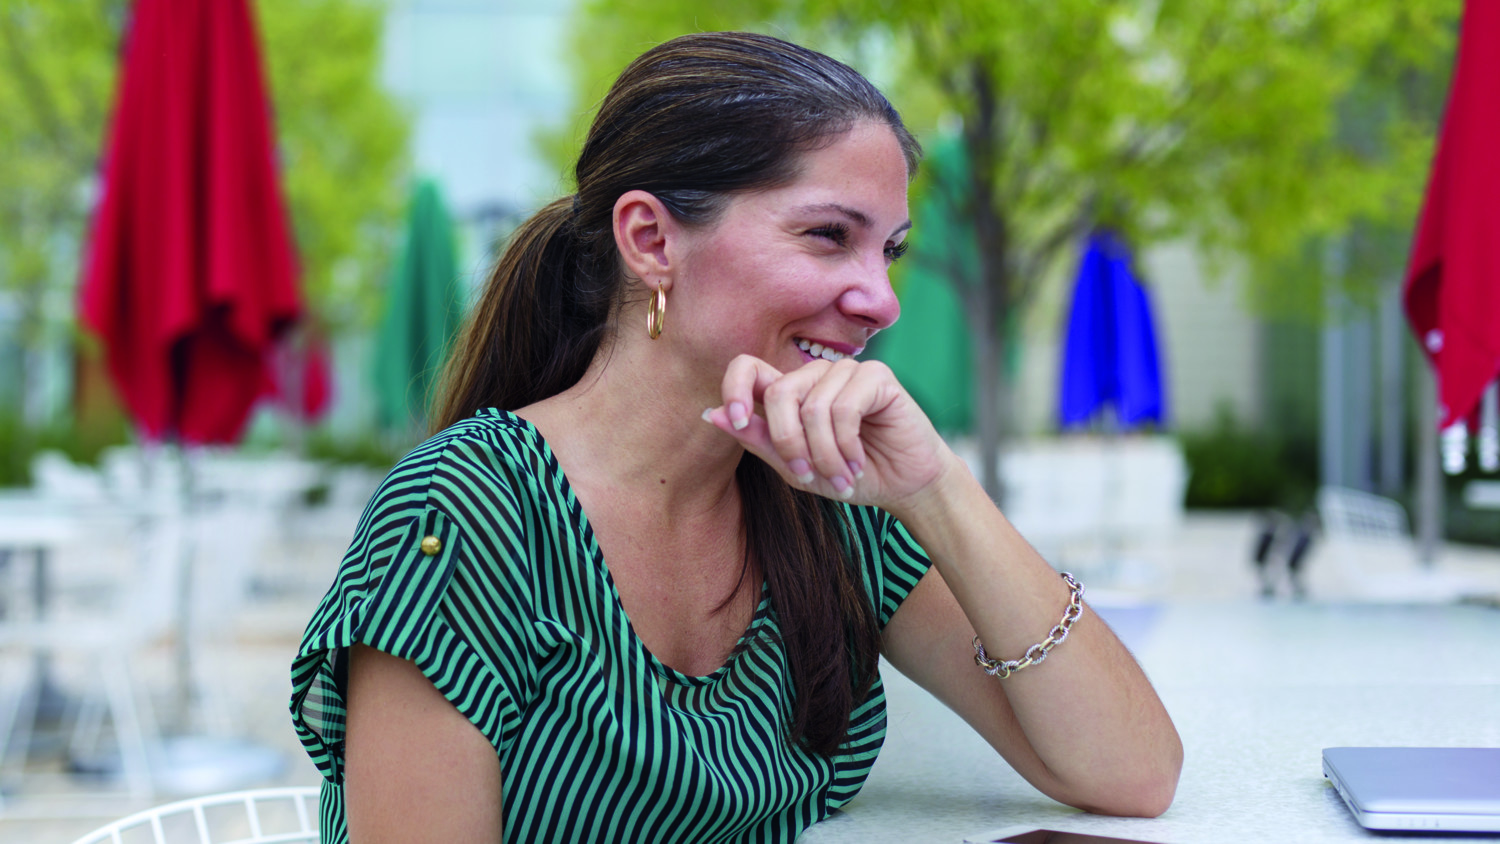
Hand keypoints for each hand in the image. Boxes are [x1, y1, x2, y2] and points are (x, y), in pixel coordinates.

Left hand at [702, 353, 956, 509]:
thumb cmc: (849, 476)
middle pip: (779, 392)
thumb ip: (759, 441)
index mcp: (790, 392)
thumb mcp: (795, 468)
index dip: (733, 388)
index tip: (733, 419)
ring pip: (812, 407)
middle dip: (789, 443)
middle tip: (809, 476)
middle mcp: (815, 375)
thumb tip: (711, 415)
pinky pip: (843, 408)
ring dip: (825, 454)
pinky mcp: (876, 375)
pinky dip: (846, 445)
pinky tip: (857, 462)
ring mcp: (846, 371)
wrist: (904, 486)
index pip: (747, 367)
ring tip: (842, 476)